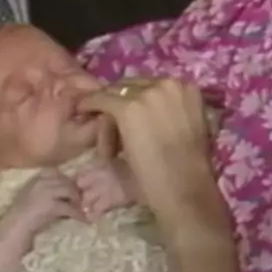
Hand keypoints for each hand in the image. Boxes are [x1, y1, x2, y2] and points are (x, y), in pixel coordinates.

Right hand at [0, 170, 85, 271]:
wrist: (12, 230)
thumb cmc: (20, 218)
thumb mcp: (32, 198)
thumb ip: (46, 191)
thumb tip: (65, 192)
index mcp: (35, 178)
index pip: (57, 173)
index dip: (67, 181)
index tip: (74, 189)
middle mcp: (41, 181)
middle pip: (66, 181)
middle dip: (76, 190)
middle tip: (84, 200)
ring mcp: (45, 192)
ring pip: (70, 191)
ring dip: (78, 201)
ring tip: (84, 209)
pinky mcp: (50, 205)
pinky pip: (69, 207)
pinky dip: (78, 214)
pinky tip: (83, 220)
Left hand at [76, 78, 212, 229]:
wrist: (185, 188)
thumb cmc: (189, 170)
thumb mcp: (187, 128)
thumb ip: (172, 112)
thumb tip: (148, 111)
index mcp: (188, 88)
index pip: (152, 86)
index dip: (139, 102)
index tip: (131, 120)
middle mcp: (169, 83)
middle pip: (133, 86)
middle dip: (123, 105)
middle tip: (116, 130)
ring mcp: (148, 93)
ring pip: (117, 93)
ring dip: (110, 113)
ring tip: (107, 142)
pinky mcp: (128, 107)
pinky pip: (101, 99)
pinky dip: (90, 105)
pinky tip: (82, 112)